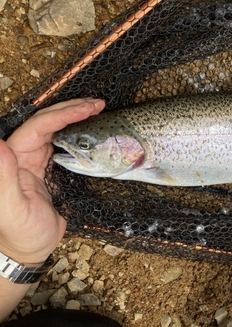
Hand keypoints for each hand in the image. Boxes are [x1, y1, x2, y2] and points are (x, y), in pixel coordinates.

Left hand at [0, 98, 104, 263]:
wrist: (26, 251)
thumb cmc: (19, 234)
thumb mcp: (12, 209)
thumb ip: (5, 177)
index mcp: (15, 158)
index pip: (39, 126)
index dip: (63, 114)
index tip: (87, 108)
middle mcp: (24, 155)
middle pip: (48, 122)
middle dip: (72, 109)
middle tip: (98, 104)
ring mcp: (38, 161)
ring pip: (56, 129)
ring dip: (76, 117)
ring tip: (97, 109)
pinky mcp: (50, 169)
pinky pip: (65, 144)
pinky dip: (79, 133)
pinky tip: (91, 129)